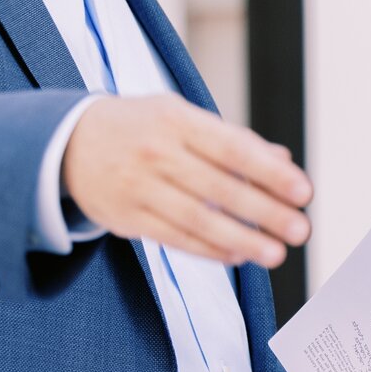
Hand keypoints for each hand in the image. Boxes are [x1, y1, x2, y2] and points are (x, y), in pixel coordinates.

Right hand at [62, 93, 310, 267]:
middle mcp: (157, 153)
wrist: (67, 142)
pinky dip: (209, 249)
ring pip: (198, 219)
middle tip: (300, 229)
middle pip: (219, 188)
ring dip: (241, 239)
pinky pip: (175, 238)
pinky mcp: (127, 217)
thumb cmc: (139, 127)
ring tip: (275, 253)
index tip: (303, 191)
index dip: (270, 172)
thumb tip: (281, 160)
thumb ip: (230, 138)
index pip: (232, 148)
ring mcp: (139, 187)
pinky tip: (237, 256)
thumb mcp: (179, 116)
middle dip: (264, 211)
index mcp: (176, 120)